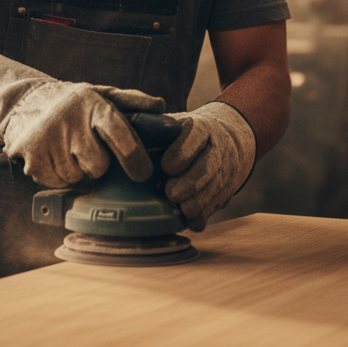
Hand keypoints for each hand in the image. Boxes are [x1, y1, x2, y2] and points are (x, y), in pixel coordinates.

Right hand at [0, 51, 164, 186]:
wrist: (22, 101)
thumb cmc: (71, 102)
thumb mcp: (100, 93)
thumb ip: (132, 101)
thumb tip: (161, 107)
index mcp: (92, 104)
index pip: (119, 134)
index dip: (134, 157)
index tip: (142, 172)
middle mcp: (70, 120)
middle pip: (98, 166)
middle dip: (97, 164)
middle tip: (88, 149)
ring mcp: (47, 140)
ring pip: (77, 177)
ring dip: (76, 171)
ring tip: (67, 150)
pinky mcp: (30, 157)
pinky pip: (56, 183)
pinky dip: (58, 176)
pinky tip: (53, 156)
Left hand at [161, 102, 255, 231]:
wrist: (222, 141)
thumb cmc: (182, 136)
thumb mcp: (169, 126)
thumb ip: (149, 133)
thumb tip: (120, 145)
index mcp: (200, 127)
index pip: (196, 134)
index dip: (182, 152)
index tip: (166, 166)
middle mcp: (217, 146)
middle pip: (209, 165)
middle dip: (190, 183)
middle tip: (171, 193)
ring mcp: (225, 169)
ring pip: (216, 187)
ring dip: (197, 202)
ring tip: (180, 209)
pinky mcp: (226, 191)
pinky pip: (217, 205)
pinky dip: (202, 216)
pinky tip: (189, 220)